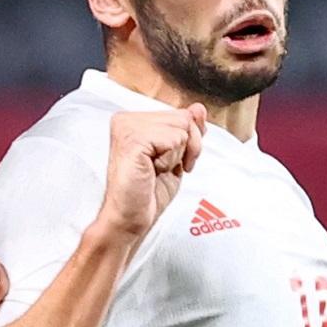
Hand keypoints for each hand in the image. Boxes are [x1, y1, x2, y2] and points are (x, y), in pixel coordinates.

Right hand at [94, 105, 207, 237]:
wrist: (130, 218)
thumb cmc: (148, 193)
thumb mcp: (176, 156)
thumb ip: (187, 130)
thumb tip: (198, 108)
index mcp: (134, 120)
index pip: (181, 115)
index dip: (187, 142)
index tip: (172, 161)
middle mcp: (127, 119)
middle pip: (184, 118)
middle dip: (186, 147)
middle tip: (166, 168)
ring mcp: (128, 127)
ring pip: (181, 127)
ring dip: (178, 155)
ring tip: (157, 170)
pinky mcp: (132, 139)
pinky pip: (174, 138)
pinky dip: (171, 159)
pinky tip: (153, 170)